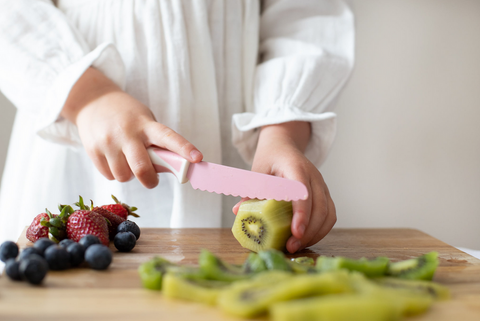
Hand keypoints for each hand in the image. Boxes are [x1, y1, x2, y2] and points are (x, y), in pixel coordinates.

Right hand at [61, 67, 202, 187]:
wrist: (92, 100)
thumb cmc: (127, 116)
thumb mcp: (144, 121)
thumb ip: (156, 143)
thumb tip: (169, 169)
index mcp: (145, 124)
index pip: (168, 138)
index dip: (184, 149)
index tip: (197, 158)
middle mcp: (127, 133)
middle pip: (142, 168)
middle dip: (150, 180)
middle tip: (151, 179)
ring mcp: (108, 142)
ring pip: (124, 176)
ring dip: (130, 175)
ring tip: (128, 161)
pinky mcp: (93, 150)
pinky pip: (109, 176)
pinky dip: (115, 173)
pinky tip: (114, 159)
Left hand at [232, 121, 335, 252]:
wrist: (284, 147)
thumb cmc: (269, 159)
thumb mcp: (257, 170)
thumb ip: (250, 191)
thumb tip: (238, 211)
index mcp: (296, 167)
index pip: (303, 191)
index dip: (301, 212)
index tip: (295, 232)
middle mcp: (314, 176)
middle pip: (320, 206)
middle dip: (308, 230)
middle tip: (291, 247)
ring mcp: (322, 185)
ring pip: (328, 213)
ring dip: (315, 234)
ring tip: (296, 246)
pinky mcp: (325, 195)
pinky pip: (329, 216)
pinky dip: (320, 231)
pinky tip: (305, 240)